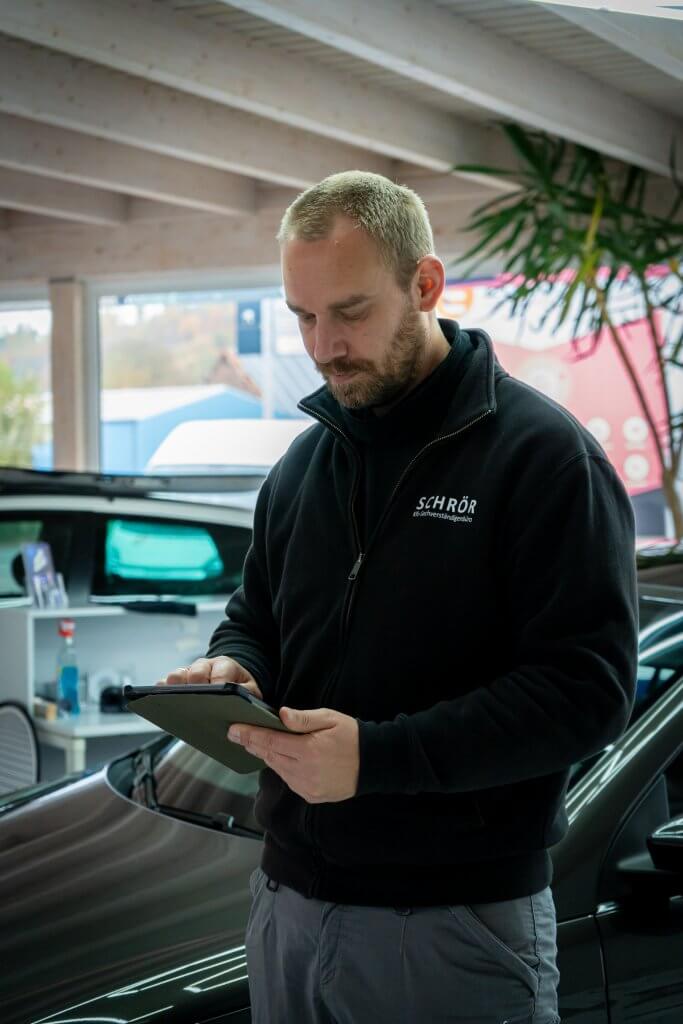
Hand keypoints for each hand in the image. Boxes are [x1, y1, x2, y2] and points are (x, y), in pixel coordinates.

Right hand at [158, 656, 262, 699]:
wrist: (230, 680)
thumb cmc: (239, 686)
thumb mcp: (250, 689)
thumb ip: (248, 693)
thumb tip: (240, 701)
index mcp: (224, 665)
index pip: (220, 671)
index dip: (218, 682)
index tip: (217, 692)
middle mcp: (204, 666)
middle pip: (196, 671)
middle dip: (196, 685)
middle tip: (197, 700)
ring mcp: (188, 672)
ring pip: (177, 675)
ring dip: (175, 687)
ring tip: (174, 700)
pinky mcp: (177, 682)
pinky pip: (164, 683)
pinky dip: (162, 691)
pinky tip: (162, 701)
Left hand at [228, 707, 358, 802]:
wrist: (374, 763)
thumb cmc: (352, 736)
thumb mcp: (330, 719)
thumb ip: (303, 718)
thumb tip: (280, 715)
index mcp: (308, 750)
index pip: (270, 742)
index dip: (250, 735)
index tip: (234, 730)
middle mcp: (305, 772)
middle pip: (270, 757)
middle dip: (253, 744)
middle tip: (237, 734)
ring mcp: (308, 787)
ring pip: (278, 770)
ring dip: (268, 756)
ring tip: (257, 743)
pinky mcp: (311, 795)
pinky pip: (289, 780)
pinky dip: (283, 768)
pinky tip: (282, 758)